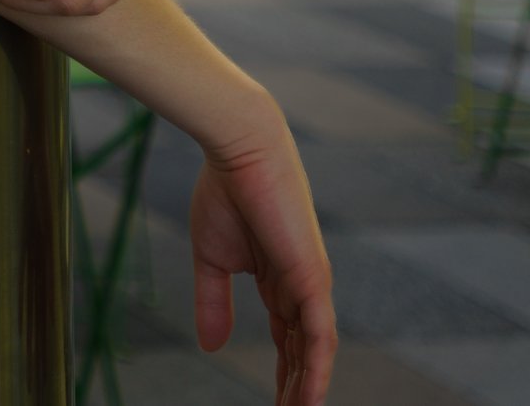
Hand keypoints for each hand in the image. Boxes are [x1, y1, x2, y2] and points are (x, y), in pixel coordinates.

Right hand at [190, 104, 335, 404]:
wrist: (239, 149)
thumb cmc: (225, 192)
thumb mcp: (212, 259)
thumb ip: (213, 302)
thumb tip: (210, 346)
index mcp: (280, 281)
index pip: (288, 340)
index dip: (283, 374)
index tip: (274, 404)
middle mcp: (303, 287)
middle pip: (303, 352)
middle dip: (295, 389)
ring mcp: (312, 284)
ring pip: (315, 352)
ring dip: (306, 389)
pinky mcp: (313, 278)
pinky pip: (319, 337)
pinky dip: (315, 371)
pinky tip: (307, 399)